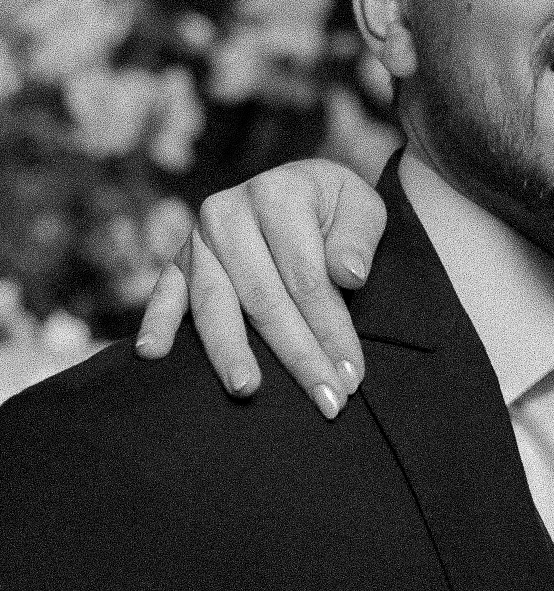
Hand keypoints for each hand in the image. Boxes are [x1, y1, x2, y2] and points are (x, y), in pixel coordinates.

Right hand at [135, 161, 386, 415]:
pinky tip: (151, 353)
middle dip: (297, 355)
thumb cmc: (335, 208)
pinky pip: (164, 294)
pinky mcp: (177, 262)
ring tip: (246, 390)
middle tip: (326, 402)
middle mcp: (228, 213)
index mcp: (277, 195)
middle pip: (264, 298)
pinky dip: (156, 322)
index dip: (331, 330)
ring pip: (216, 304)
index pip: (306, 278)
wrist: (301, 188)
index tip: (352, 375)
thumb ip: (358, 239)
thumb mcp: (364, 208)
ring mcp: (198, 240)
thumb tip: (348, 275)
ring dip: (231, 352)